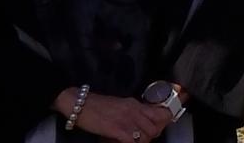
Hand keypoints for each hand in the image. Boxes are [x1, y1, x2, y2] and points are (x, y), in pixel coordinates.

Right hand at [53, 89, 171, 141]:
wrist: (81, 103)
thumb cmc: (97, 106)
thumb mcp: (120, 106)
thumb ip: (132, 113)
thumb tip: (141, 123)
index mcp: (135, 104)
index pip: (160, 113)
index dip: (162, 124)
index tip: (157, 130)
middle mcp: (134, 110)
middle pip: (155, 128)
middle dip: (151, 137)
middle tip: (141, 139)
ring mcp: (126, 119)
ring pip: (146, 136)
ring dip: (141, 142)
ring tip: (132, 142)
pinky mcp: (117, 129)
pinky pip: (133, 141)